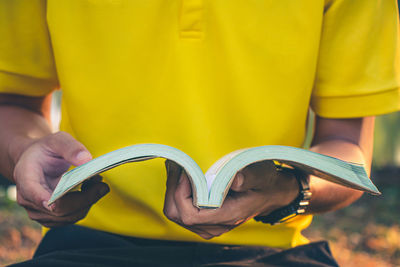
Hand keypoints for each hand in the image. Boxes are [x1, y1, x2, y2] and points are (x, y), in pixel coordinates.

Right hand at [13, 131, 109, 226]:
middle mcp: (27, 199)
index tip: (62, 199)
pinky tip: (90, 191)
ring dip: (87, 202)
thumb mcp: (57, 140)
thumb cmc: (46, 149)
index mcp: (25, 177)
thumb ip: (71, 147)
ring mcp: (38, 211)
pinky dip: (84, 205)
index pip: (35, 194)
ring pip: (68, 216)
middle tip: (103, 185)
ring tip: (98, 183)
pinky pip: (71, 217)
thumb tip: (87, 160)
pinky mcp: (50, 218)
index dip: (49, 200)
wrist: (36, 160)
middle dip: (85, 198)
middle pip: (59, 209)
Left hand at [163, 160, 298, 238]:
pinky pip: (181, 212)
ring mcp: (209, 226)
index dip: (181, 194)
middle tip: (177, 165)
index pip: (190, 214)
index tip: (186, 171)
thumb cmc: (265, 182)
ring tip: (177, 168)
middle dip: (172, 189)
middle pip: (178, 215)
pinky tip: (182, 178)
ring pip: (176, 214)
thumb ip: (249, 177)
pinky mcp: (205, 221)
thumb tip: (235, 180)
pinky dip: (177, 194)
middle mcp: (215, 225)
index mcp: (227, 215)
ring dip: (172, 190)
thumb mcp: (262, 175)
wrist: (272, 194)